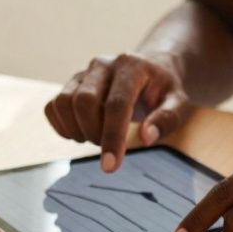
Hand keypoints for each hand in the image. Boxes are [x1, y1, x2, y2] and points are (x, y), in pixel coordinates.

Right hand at [44, 52, 187, 172]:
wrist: (150, 69)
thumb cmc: (164, 91)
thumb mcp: (179, 103)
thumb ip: (167, 119)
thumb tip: (146, 138)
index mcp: (132, 66)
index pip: (116, 104)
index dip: (111, 137)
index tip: (110, 167)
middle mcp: (103, 64)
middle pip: (83, 101)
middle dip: (93, 133)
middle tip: (107, 145)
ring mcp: (84, 73)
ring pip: (63, 103)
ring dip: (76, 130)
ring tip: (95, 137)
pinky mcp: (71, 84)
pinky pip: (52, 106)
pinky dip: (62, 126)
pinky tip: (81, 132)